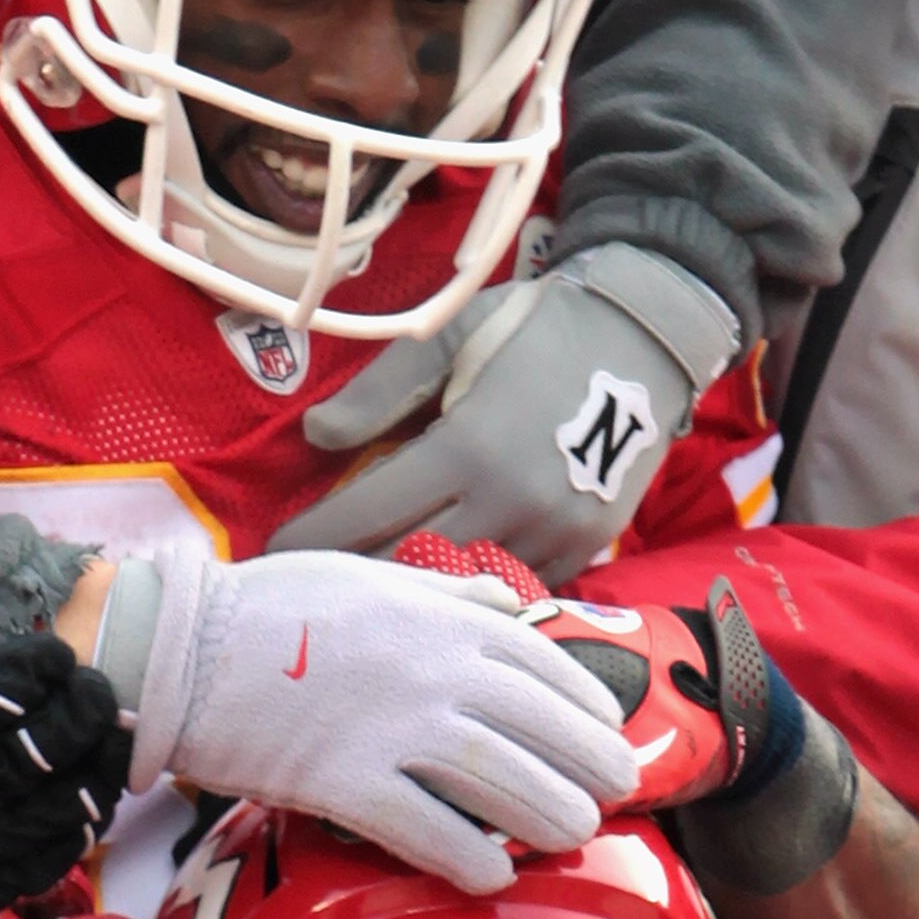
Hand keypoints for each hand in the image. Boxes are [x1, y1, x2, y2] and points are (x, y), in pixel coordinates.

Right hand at [0, 634, 131, 918]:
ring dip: (90, 773)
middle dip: (79, 715)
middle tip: (100, 690)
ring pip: (47, 814)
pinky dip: (67, 836)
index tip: (56, 653)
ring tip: (113, 741)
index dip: (34, 675)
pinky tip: (87, 808)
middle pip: (34, 757)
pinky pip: (31, 869)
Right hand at [99, 546, 636, 894]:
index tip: (611, 734)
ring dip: (549, 817)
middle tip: (618, 796)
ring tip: (573, 835)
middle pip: (539, 729)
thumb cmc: (273, 607)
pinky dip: (471, 858)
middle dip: (591, 767)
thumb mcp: (371, 574)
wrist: (183, 650)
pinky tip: (494, 874)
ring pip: (501, 783)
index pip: (544, 665)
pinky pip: (428, 831)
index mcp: (441, 618)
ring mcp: (392, 730)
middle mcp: (432, 671)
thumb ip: (447, 593)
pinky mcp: (347, 784)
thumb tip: (509, 604)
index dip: (587, 706)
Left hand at [268, 244, 741, 581]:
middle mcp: (511, 501)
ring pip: (463, 587)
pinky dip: (473, 589)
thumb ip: (381, 391)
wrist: (644, 332)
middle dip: (353, 575)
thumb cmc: (534, 327)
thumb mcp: (451, 337)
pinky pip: (516, 587)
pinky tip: (439, 589)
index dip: (316, 538)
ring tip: (365, 592)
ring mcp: (554, 531)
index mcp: (468, 448)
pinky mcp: (587, 545)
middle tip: (309, 581)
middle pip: (409, 565)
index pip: (370, 513)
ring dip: (411, 591)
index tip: (274, 552)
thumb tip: (314, 437)